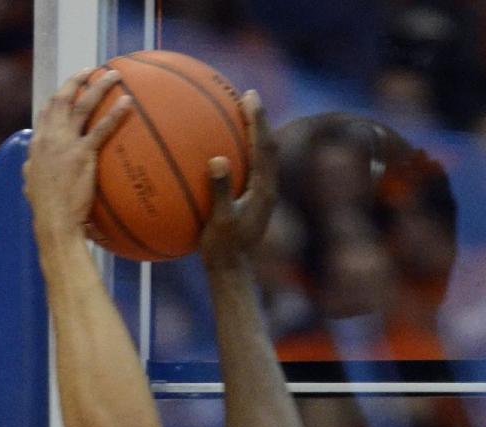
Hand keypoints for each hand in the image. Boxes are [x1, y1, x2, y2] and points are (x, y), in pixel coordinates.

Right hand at [24, 68, 131, 243]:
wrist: (54, 224)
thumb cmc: (46, 213)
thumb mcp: (31, 187)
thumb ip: (31, 173)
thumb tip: (28, 170)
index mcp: (37, 144)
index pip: (46, 111)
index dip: (58, 97)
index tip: (70, 88)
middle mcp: (49, 137)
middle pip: (62, 99)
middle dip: (76, 80)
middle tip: (90, 70)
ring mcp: (65, 144)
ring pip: (82, 105)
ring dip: (98, 86)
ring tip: (113, 74)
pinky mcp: (82, 154)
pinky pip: (102, 128)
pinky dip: (115, 113)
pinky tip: (128, 103)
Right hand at [201, 92, 278, 270]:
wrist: (231, 272)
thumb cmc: (224, 250)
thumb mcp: (220, 222)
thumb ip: (221, 191)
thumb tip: (218, 160)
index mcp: (264, 191)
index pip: (266, 147)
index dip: (259, 120)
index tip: (250, 97)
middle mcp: (266, 189)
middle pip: (267, 146)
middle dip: (258, 120)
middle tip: (247, 95)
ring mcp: (260, 195)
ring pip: (259, 156)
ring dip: (251, 132)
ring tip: (237, 110)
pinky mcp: (251, 201)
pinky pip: (246, 168)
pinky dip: (237, 150)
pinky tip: (218, 143)